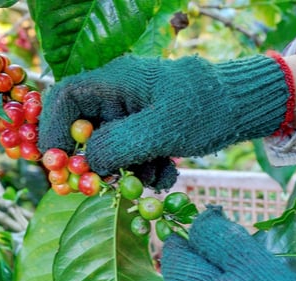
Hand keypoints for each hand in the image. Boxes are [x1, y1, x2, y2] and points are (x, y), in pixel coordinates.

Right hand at [38, 54, 292, 189]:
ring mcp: (133, 116)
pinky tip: (167, 174)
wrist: (243, 108)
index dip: (52, 130)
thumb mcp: (162, 128)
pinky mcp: (147, 133)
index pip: (64, 98)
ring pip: (110, 151)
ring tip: (153, 178)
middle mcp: (118, 97)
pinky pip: (132, 158)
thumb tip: (88, 164)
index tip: (55, 163)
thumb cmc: (205, 108)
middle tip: (105, 185)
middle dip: (96, 162)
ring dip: (127, 173)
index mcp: (115, 81)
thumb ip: (120, 145)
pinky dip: (145, 172)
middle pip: (84, 130)